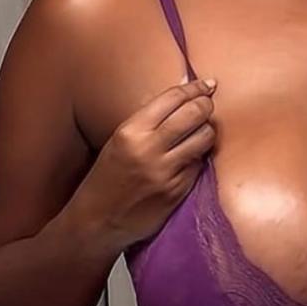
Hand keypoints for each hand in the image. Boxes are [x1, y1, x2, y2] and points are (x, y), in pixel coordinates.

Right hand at [76, 78, 217, 247]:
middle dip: (207, 106)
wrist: (98, 220)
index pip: (173, 98)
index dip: (195, 88)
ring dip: (208, 132)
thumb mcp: (119, 142)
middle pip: (195, 114)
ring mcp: (166, 172)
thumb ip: (148, 122)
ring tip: (201, 133)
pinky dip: (199, 158)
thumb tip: (182, 96)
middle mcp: (149, 149)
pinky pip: (199, 165)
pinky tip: (191, 158)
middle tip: (208, 107)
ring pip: (204, 139)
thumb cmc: (107, 178)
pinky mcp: (178, 191)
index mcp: (131, 131)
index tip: (207, 85)